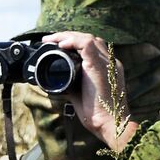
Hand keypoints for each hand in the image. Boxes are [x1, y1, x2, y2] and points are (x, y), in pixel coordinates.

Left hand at [41, 31, 137, 152]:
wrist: (109, 122)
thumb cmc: (97, 114)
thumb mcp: (80, 95)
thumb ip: (71, 85)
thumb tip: (56, 83)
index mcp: (106, 67)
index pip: (92, 47)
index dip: (74, 42)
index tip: (57, 44)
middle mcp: (109, 62)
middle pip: (89, 39)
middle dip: (68, 36)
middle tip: (49, 39)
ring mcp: (106, 62)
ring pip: (88, 38)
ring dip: (67, 36)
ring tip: (51, 39)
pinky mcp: (100, 66)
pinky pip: (87, 44)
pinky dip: (73, 41)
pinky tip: (61, 44)